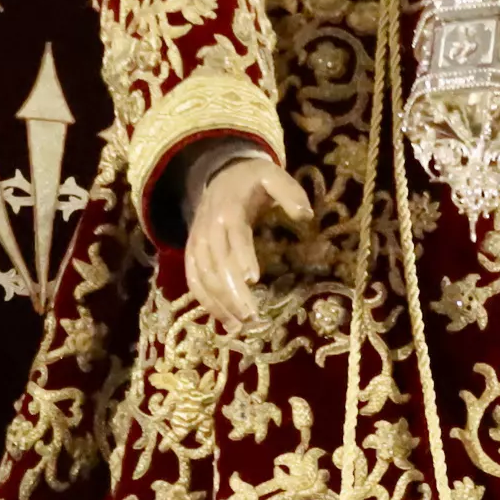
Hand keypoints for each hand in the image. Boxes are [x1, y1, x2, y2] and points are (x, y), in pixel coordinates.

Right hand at [176, 147, 311, 324]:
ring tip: (241, 325)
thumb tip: (306, 215)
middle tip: (252, 315)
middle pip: (216, 263)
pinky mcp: (193, 255)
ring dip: (219, 302)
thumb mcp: (273, 176)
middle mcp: (208, 228)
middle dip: (232, 291)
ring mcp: (197, 243)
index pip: (233, 234)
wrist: (220, 174)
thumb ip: (290, 193)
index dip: (240, 255)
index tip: (252, 279)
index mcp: (228, 209)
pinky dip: (207, 303)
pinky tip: (227, 322)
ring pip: (202, 277)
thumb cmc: (252, 180)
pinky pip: (194, 282)